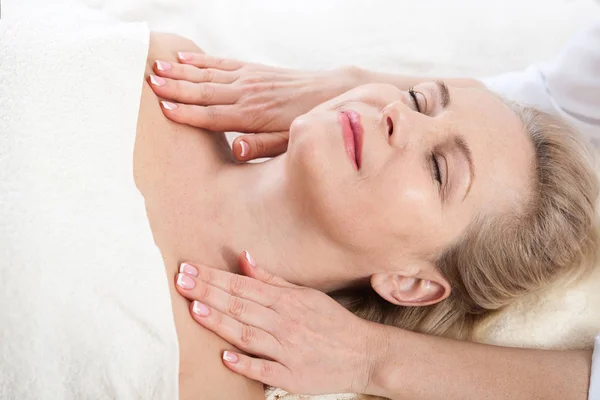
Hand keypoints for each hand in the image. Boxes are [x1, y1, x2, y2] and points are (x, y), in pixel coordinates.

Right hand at [149, 53, 360, 160]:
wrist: (332, 92)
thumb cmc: (309, 122)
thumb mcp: (291, 141)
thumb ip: (262, 146)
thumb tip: (235, 150)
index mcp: (253, 116)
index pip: (213, 115)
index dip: (187, 113)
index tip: (162, 108)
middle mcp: (248, 93)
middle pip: (204, 92)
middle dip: (176, 88)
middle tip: (148, 82)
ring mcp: (250, 78)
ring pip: (208, 75)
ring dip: (182, 71)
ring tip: (156, 67)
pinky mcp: (254, 70)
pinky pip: (223, 63)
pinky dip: (202, 60)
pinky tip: (185, 57)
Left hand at [174, 251, 388, 394]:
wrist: (364, 354)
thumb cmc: (332, 322)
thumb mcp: (305, 294)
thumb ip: (271, 279)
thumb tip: (244, 258)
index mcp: (287, 301)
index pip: (243, 285)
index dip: (214, 277)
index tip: (189, 268)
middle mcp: (285, 323)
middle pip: (240, 306)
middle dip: (208, 292)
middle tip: (180, 281)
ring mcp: (288, 350)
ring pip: (248, 335)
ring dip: (220, 322)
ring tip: (194, 309)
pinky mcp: (292, 376)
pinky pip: (264, 370)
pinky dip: (245, 364)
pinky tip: (224, 356)